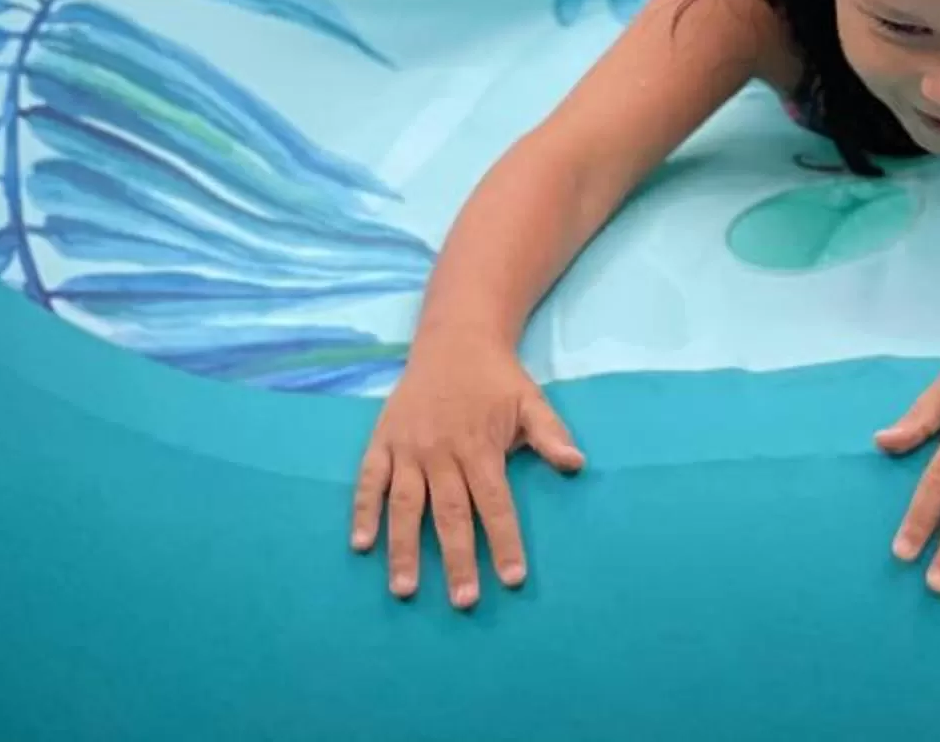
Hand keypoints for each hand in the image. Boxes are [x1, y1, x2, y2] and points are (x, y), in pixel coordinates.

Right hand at [352, 326, 583, 607]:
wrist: (455, 338)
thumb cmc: (496, 378)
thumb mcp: (530, 400)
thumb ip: (550, 434)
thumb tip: (578, 464)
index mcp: (479, 446)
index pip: (494, 502)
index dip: (504, 540)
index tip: (512, 579)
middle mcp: (442, 451)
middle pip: (450, 512)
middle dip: (458, 558)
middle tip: (463, 601)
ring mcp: (408, 447)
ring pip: (406, 504)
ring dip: (404, 548)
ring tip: (405, 588)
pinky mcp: (383, 440)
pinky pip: (370, 479)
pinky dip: (363, 510)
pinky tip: (361, 545)